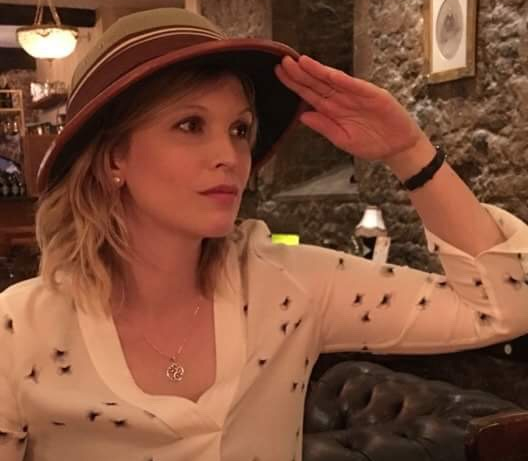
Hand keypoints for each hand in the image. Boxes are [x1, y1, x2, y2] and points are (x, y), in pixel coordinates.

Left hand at [275, 55, 429, 161]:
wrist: (397, 148)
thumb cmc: (371, 144)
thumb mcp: (343, 140)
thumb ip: (324, 127)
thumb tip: (303, 117)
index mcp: (332, 111)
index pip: (309, 94)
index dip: (295, 84)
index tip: (280, 74)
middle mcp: (341, 100)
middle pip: (317, 84)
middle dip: (300, 73)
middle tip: (283, 61)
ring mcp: (356, 95)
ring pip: (333, 81)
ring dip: (317, 71)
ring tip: (300, 62)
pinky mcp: (372, 94)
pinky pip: (354, 86)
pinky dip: (342, 80)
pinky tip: (328, 73)